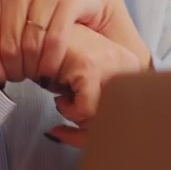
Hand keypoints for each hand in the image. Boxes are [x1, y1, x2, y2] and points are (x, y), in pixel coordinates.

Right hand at [43, 22, 144, 147]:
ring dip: (77, 118)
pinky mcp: (91, 67)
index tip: (76, 135)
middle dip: (87, 132)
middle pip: (119, 117)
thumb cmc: (59, 57)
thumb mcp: (85, 83)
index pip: (128, 111)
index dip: (98, 130)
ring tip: (62, 103)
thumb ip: (94, 107)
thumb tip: (89, 136)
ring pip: (102, 115)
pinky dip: (70, 111)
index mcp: (131, 65)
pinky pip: (85, 108)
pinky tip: (60, 98)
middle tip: (65, 130)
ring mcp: (110, 63)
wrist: (38, 32)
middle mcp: (127, 62)